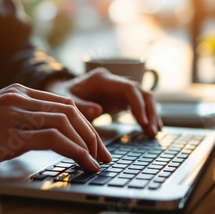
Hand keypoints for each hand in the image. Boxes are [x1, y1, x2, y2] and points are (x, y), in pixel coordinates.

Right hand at [0, 83, 110, 170]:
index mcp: (19, 93)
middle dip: (92, 134)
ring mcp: (14, 115)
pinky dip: (74, 151)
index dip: (86, 120)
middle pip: (69, 111)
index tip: (98, 138)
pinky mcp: (9, 135)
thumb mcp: (0, 115)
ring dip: (87, 144)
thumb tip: (55, 126)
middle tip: (104, 154)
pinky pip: (52, 139)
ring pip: (65, 122)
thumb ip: (27, 115)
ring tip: (96, 162)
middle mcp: (20, 99)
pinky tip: (83, 163)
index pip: (64, 102)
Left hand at [45, 68, 162, 136]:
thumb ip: (81, 106)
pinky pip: (139, 105)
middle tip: (152, 132)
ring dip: (151, 114)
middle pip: (141, 92)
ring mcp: (118, 89)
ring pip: (144, 98)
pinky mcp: (120, 98)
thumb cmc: (62, 96)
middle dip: (150, 112)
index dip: (139, 105)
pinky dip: (146, 116)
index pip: (129, 88)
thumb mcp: (66, 100)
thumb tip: (98, 110)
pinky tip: (151, 129)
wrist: (60, 92)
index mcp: (102, 79)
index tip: (144, 123)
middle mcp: (114, 81)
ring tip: (154, 133)